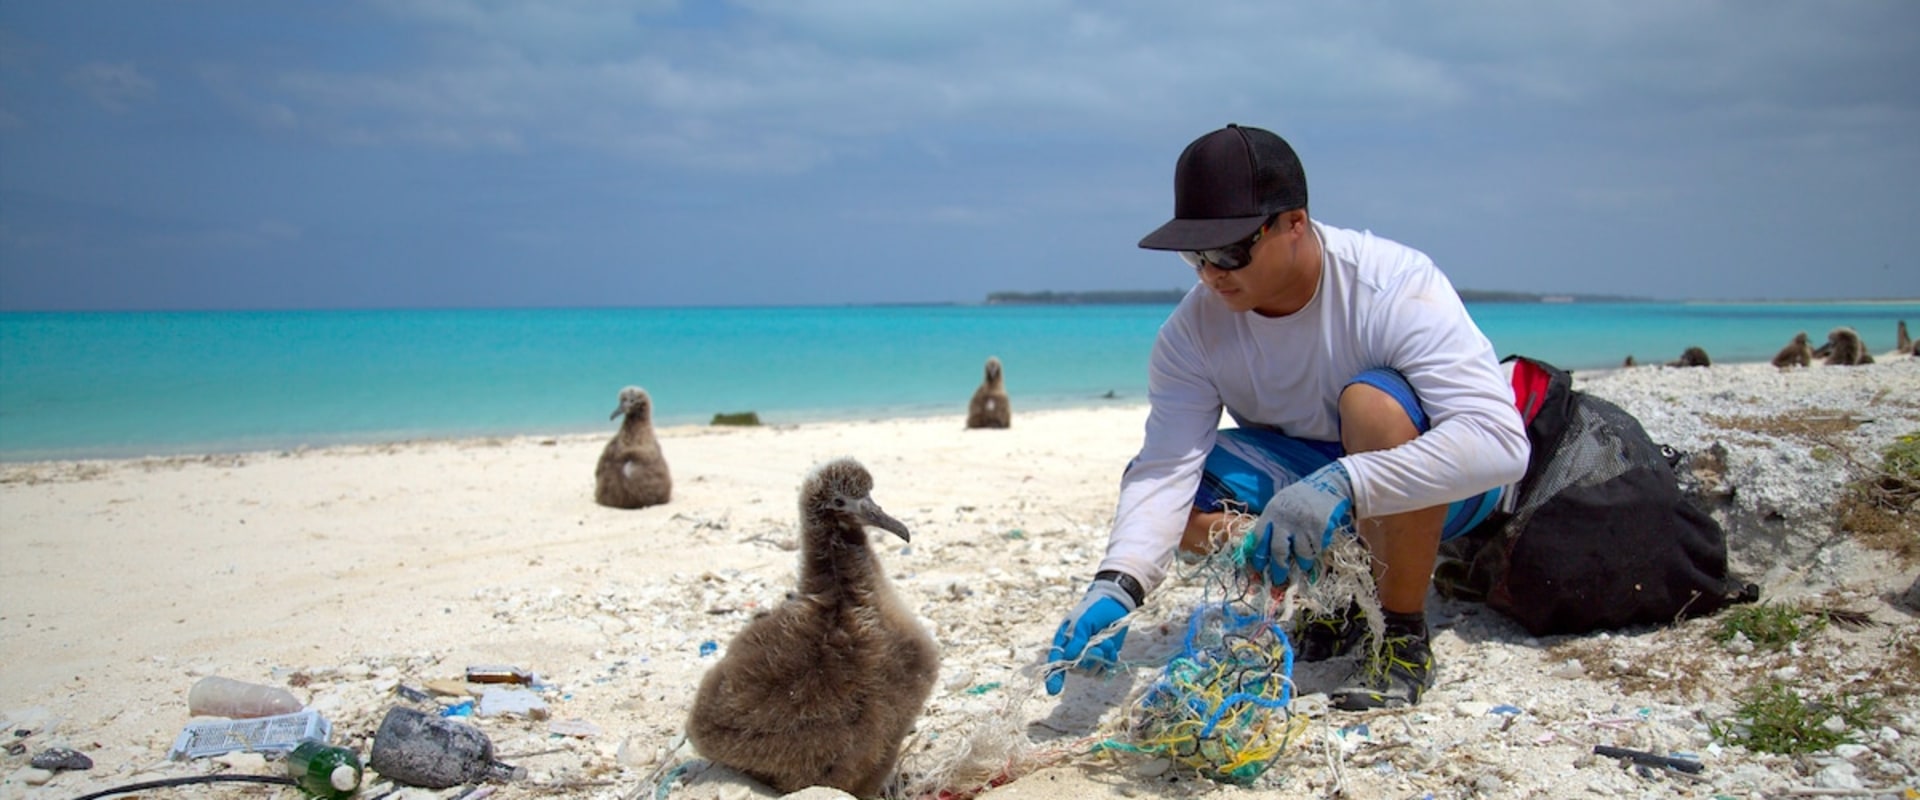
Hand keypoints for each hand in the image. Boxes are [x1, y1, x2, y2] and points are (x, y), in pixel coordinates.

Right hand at [1044, 578, 1136, 694]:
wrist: (1114, 604)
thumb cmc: (1093, 610)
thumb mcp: (1082, 621)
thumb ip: (1076, 639)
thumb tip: (1070, 659)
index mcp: (1063, 643)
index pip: (1055, 663)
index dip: (1053, 678)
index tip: (1053, 691)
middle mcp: (1074, 654)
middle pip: (1076, 669)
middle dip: (1088, 660)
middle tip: (1099, 647)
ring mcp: (1089, 659)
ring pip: (1090, 672)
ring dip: (1101, 660)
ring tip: (1108, 643)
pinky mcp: (1103, 662)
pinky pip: (1103, 672)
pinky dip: (1109, 662)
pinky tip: (1113, 650)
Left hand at [1248, 462, 1354, 578]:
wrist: (1328, 484)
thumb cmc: (1301, 497)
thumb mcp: (1280, 503)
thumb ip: (1272, 523)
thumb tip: (1262, 549)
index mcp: (1271, 512)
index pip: (1259, 538)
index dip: (1258, 555)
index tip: (1259, 567)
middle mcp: (1285, 519)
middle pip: (1278, 551)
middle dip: (1278, 568)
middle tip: (1279, 578)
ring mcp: (1303, 525)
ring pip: (1301, 554)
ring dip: (1303, 562)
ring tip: (1304, 563)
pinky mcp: (1320, 529)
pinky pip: (1316, 549)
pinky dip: (1316, 551)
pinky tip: (1317, 545)